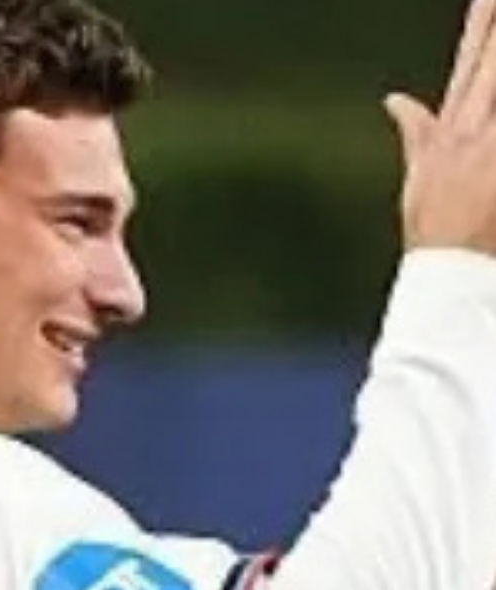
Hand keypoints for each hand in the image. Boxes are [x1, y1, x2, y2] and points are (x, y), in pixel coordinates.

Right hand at [385, 0, 495, 254]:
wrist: (447, 272)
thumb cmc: (435, 228)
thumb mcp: (419, 176)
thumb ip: (415, 131)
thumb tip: (394, 99)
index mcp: (449, 130)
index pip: (468, 65)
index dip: (481, 27)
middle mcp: (469, 131)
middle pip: (488, 69)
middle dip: (494, 32)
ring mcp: (489, 150)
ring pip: (495, 93)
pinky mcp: (495, 169)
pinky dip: (493, 113)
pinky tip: (495, 113)